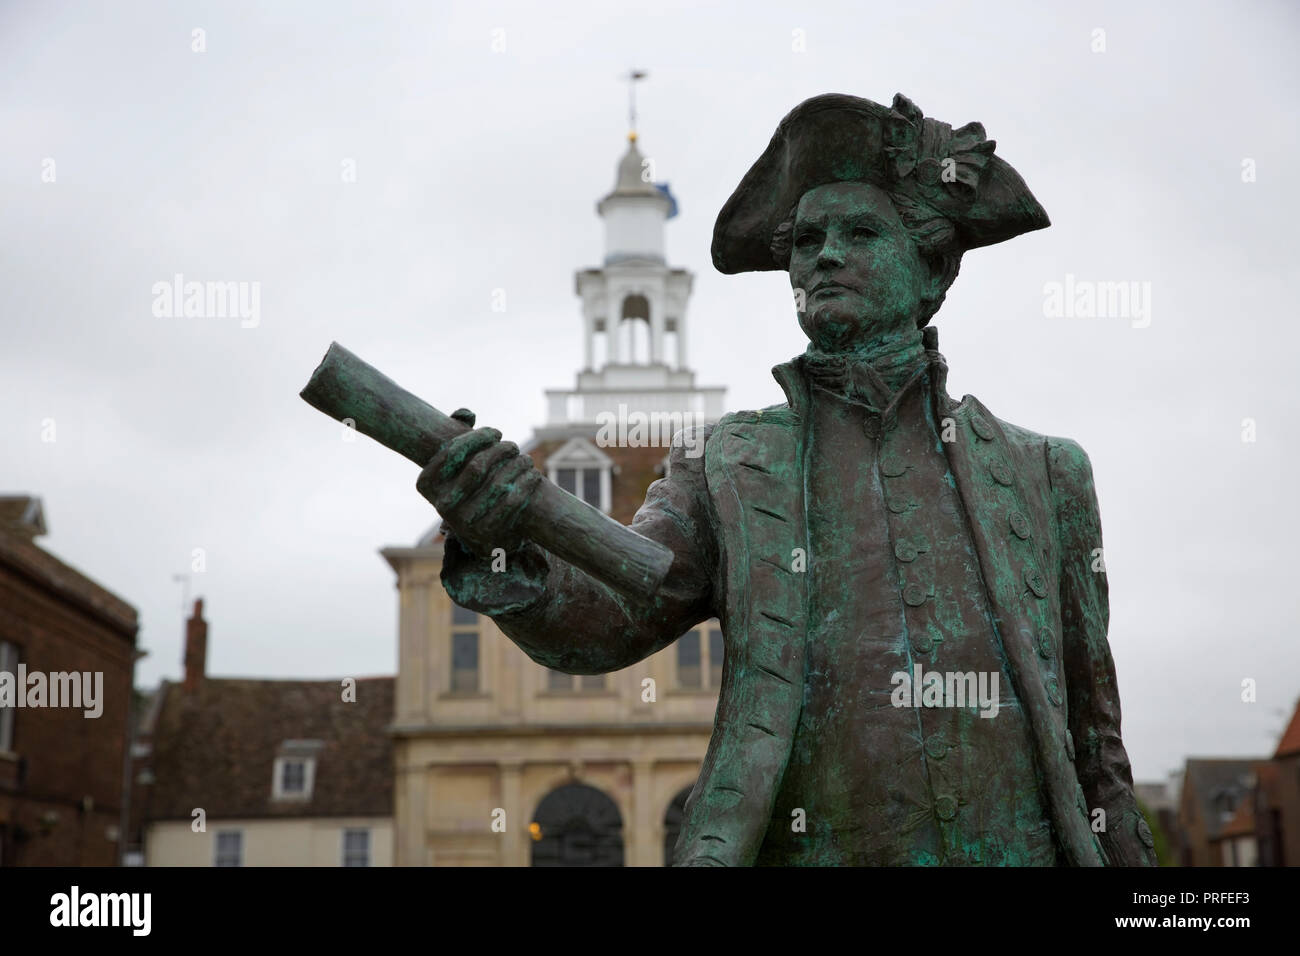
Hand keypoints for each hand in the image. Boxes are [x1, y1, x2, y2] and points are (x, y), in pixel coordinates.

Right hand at [416, 408, 542, 556]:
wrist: (483, 535)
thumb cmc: (470, 487)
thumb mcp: (457, 465)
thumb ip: (459, 433)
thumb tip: (467, 414)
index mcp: (427, 484)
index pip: (452, 451)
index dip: (478, 437)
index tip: (495, 432)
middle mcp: (441, 504)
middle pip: (477, 466)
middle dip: (501, 450)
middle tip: (512, 446)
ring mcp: (463, 522)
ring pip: (498, 483)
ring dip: (517, 465)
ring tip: (525, 459)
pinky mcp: (487, 532)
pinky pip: (512, 501)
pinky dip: (526, 484)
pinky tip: (533, 475)